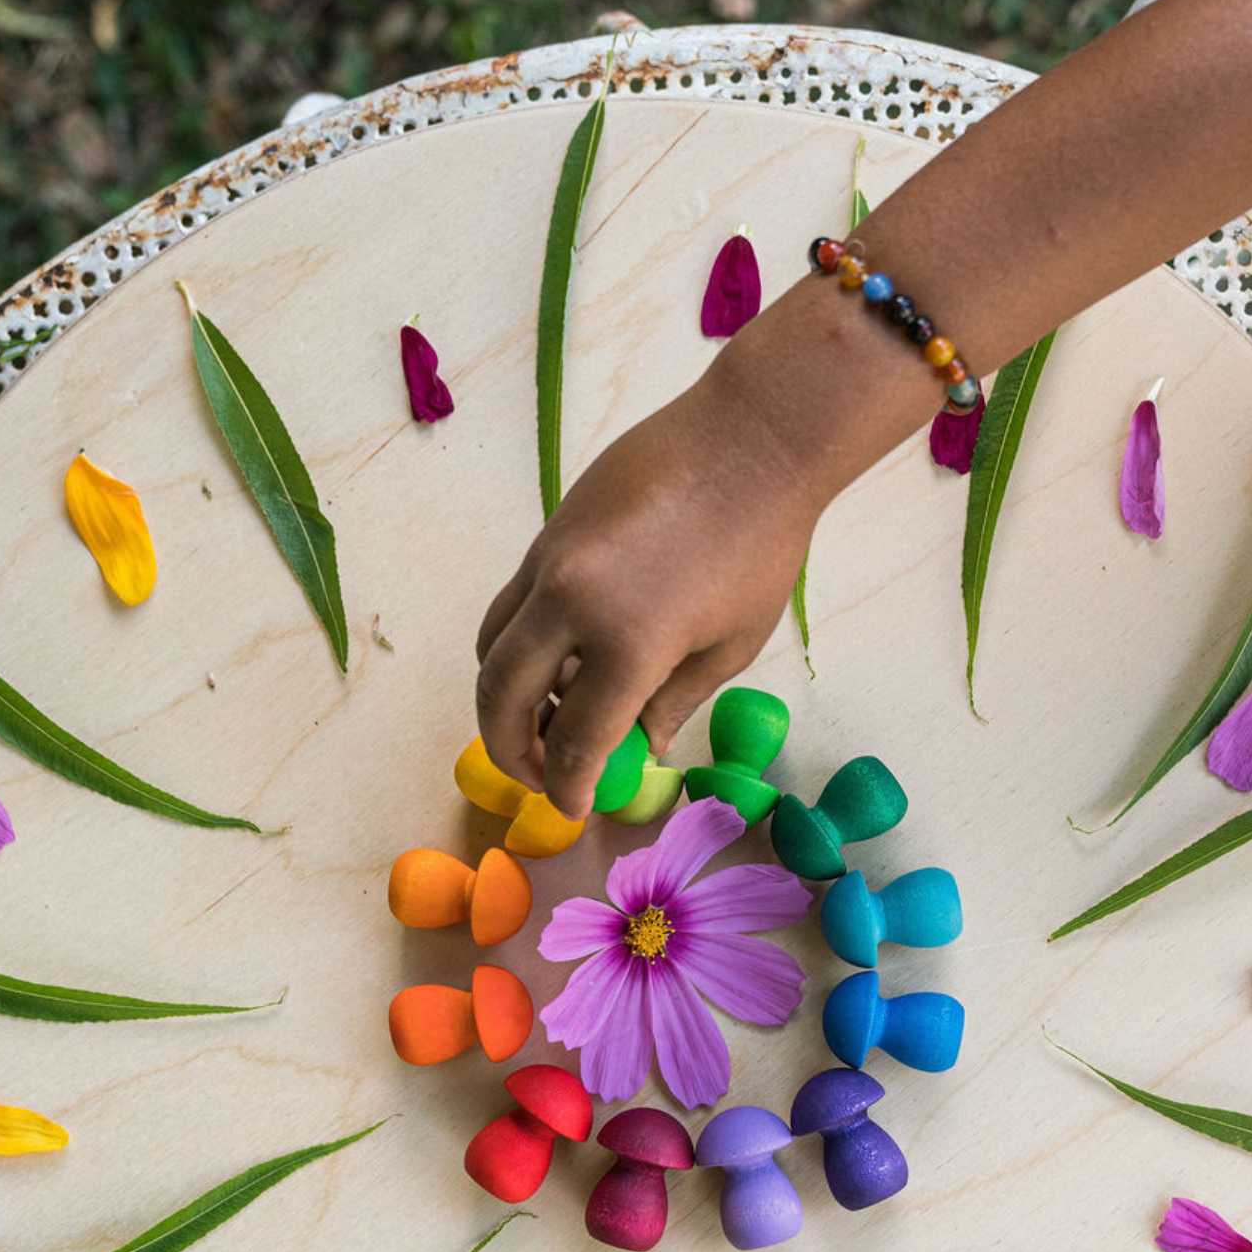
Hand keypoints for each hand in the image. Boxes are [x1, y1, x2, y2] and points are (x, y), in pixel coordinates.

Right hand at [475, 362, 817, 817]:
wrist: (750, 441)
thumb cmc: (760, 548)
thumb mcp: (729, 646)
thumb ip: (671, 703)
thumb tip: (635, 748)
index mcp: (628, 645)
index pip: (574, 740)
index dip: (568, 786)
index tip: (573, 810)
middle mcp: (571, 604)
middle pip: (501, 696)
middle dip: (509, 749)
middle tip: (536, 775)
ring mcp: (550, 562)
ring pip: (492, 646)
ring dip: (502, 696)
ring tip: (543, 722)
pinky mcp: (548, 532)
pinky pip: (513, 605)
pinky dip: (521, 645)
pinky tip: (560, 663)